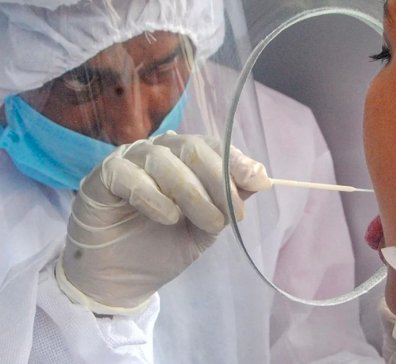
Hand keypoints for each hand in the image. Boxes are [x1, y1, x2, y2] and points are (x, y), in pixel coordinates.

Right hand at [56, 131, 269, 314]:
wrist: (121, 279)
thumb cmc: (164, 246)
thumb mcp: (207, 226)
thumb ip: (230, 201)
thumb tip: (261, 178)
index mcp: (183, 157)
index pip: (212, 147)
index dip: (235, 161)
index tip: (257, 180)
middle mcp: (157, 151)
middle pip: (191, 149)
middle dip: (218, 181)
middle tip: (232, 213)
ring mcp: (128, 160)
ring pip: (164, 161)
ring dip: (192, 193)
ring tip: (206, 223)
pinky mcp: (103, 177)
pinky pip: (130, 176)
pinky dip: (154, 197)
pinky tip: (168, 217)